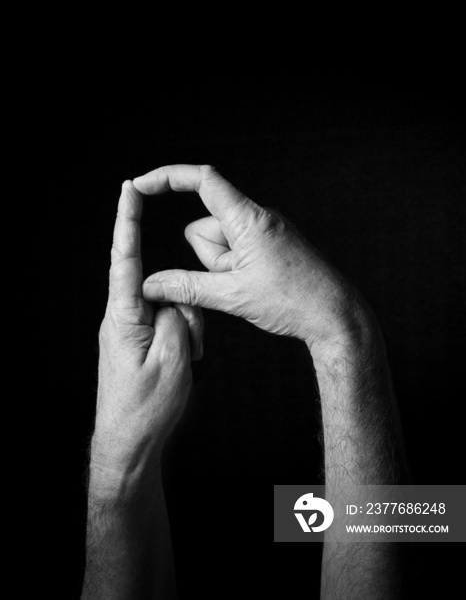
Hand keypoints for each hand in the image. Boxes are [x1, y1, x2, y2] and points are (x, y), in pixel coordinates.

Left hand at [91, 181, 203, 482]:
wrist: (129, 444)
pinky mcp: (140, 341)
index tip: (130, 188)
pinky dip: (184, 341)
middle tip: (189, 350)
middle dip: (186, 314)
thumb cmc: (146, 407)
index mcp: (124, 316)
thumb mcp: (173, 361)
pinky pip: (170, 326)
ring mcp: (132, 330)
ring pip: (173, 309)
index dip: (128, 220)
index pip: (125, 258)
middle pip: (164, 290)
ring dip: (188, 332)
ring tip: (186, 364)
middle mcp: (123, 317)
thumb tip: (176, 299)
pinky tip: (184, 364)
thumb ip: (177, 318)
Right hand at [133, 165, 370, 355]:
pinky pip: (237, 250)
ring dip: (222, 267)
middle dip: (207, 256)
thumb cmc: (293, 302)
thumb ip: (186, 287)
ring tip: (251, 287)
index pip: (203, 180)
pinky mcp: (271, 243)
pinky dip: (234, 269)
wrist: (336, 316)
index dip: (168, 178)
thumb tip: (151, 285)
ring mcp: (265, 230)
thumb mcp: (232, 296)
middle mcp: (258, 217)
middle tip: (236, 282)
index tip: (142, 184)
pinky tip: (257, 288)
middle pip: (205, 225)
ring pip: (220, 242)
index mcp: (248, 219)